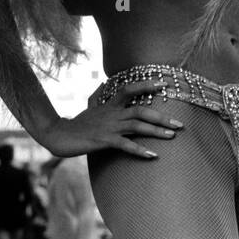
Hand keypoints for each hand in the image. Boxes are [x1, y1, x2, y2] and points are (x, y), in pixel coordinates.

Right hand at [32, 81, 181, 159]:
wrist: (58, 135)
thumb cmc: (75, 123)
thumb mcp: (87, 107)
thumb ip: (97, 95)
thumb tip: (102, 82)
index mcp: (110, 105)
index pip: (130, 89)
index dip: (146, 85)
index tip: (164, 84)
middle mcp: (112, 114)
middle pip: (141, 110)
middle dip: (162, 116)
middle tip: (180, 123)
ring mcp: (109, 127)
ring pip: (137, 126)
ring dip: (156, 131)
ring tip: (172, 136)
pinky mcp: (104, 141)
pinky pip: (125, 145)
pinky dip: (140, 150)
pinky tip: (153, 155)